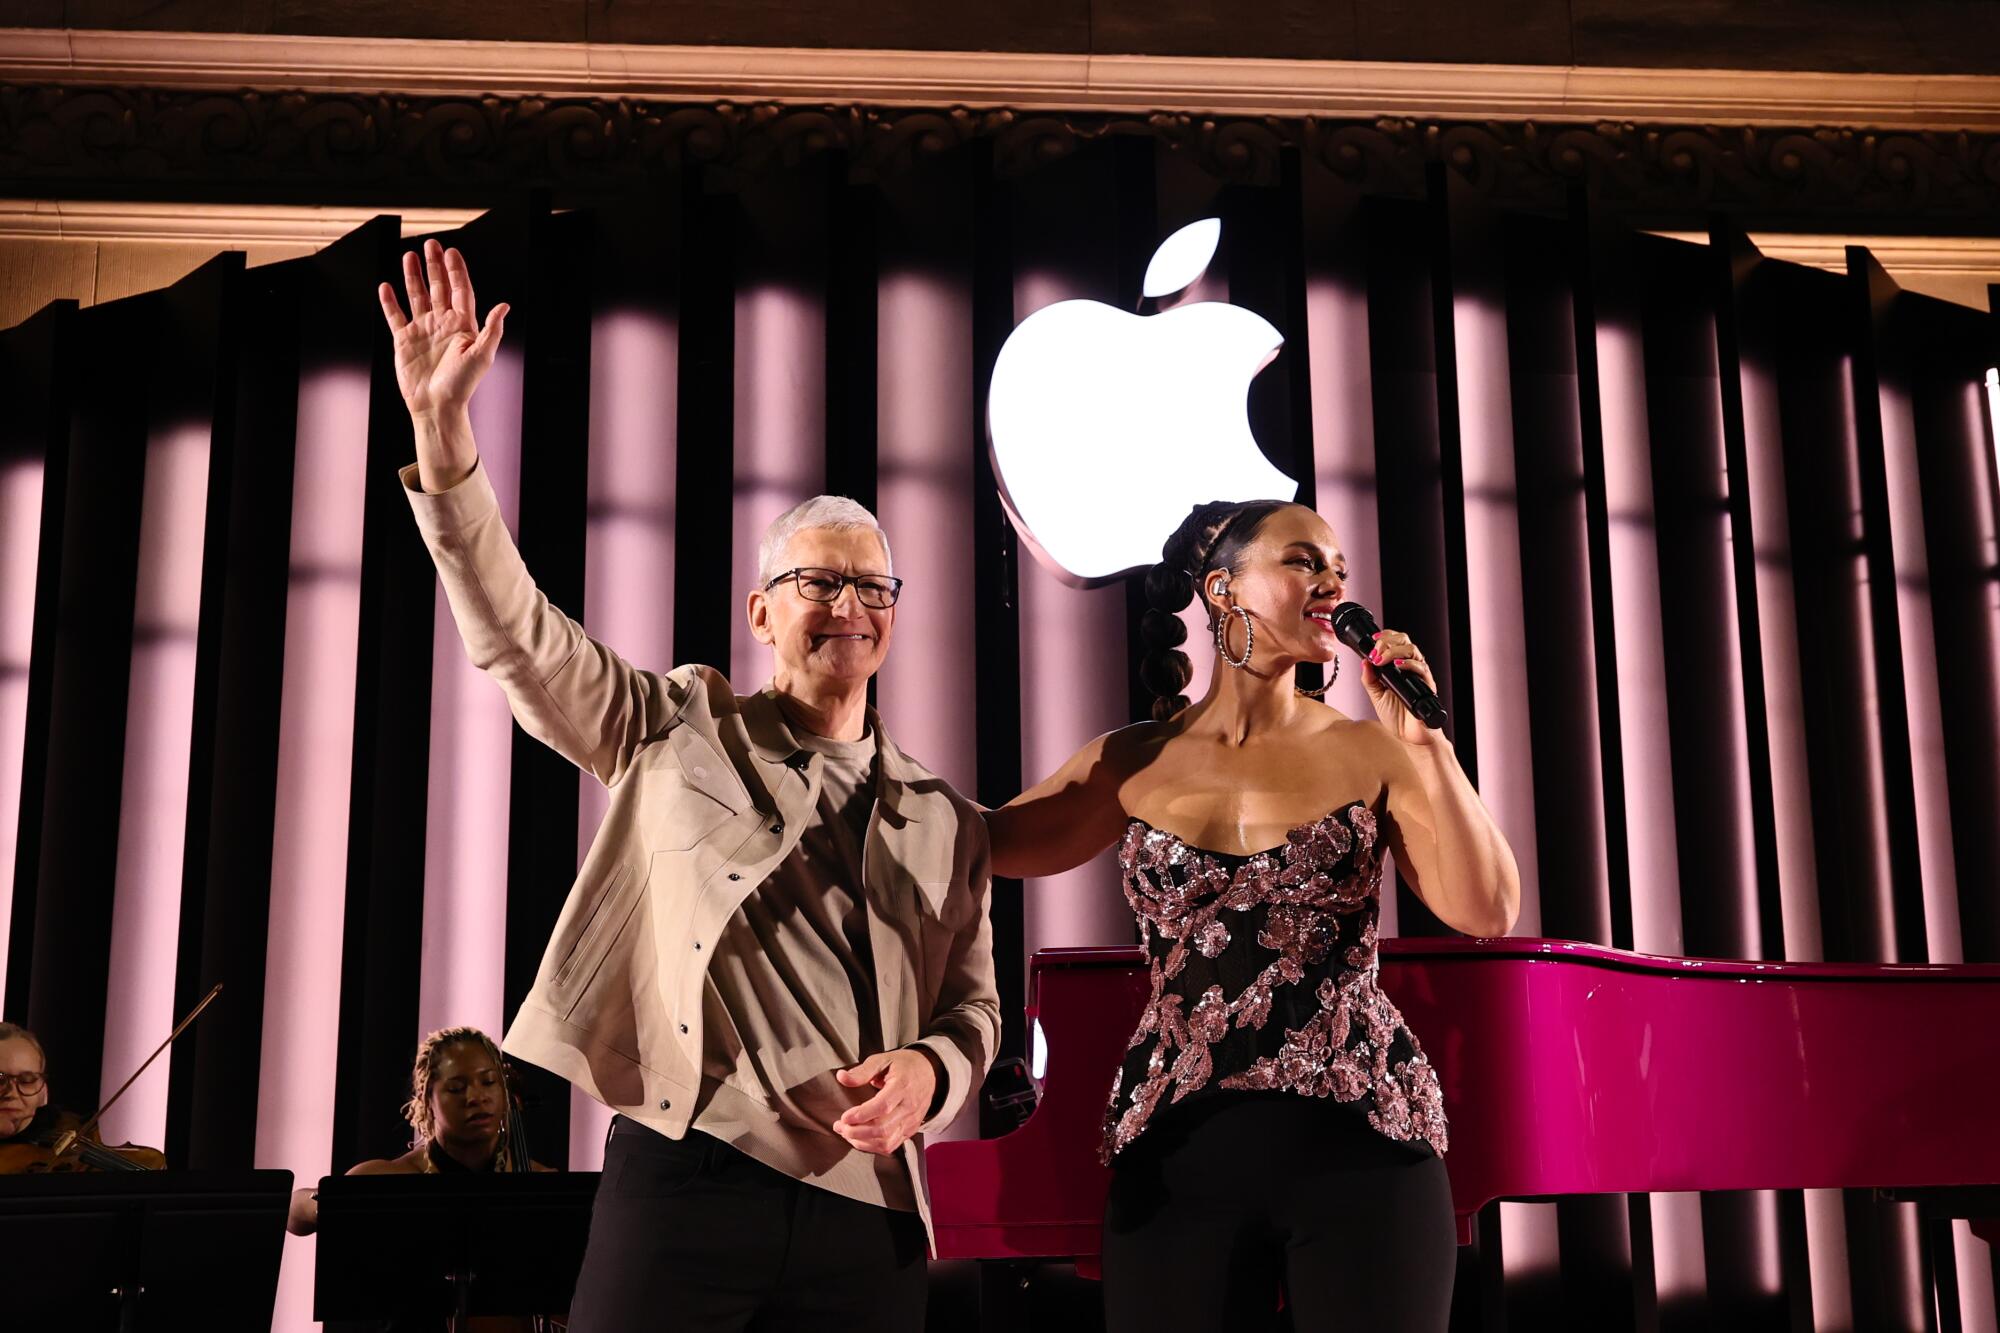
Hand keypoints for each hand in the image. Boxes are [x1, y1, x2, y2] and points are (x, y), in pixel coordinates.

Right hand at [376, 239, 508, 418]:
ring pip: (417, 296)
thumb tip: (504, 306)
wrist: (437, 405)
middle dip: (434, 265)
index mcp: (462, 325)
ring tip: (408, 256)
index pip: (460, 291)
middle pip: (438, 287)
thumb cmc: (462, 384)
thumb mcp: (482, 356)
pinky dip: (390, 301)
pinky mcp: (404, 340)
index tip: (452, 251)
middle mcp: (442, 323)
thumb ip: (492, 330)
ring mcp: (423, 330)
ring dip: (413, 276)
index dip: (456, 271)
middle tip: (430, 244)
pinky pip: (395, 316)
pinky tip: (386, 286)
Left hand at [832, 1049, 936, 1155]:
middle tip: (840, 1126)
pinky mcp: (911, 1130)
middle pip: (882, 1128)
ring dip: (862, 1142)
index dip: (861, 1115)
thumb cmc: (905, 1066)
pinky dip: (872, 1147)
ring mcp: (911, 1121)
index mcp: (902, 1086)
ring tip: (847, 1133)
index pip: (882, 1106)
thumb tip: (841, 1077)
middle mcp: (909, 1106)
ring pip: (886, 1141)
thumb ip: (862, 1071)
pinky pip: (891, 1146)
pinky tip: (860, 1139)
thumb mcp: (883, 1060)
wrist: (930, 1073)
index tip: (844, 1117)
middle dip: (856, 1132)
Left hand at [1361, 628, 1443, 746]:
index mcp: (1399, 669)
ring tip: (1381, 660)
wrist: (1409, 738)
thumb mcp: (1377, 697)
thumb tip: (1363, 662)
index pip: (1395, 643)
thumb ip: (1370, 680)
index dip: (1385, 637)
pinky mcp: (1427, 686)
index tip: (1372, 640)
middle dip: (1388, 641)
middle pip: (1405, 641)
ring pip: (1413, 650)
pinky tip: (1397, 666)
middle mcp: (1410, 669)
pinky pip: (1422, 669)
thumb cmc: (1397, 719)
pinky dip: (1409, 664)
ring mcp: (1419, 676)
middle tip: (1376, 651)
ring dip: (1394, 651)